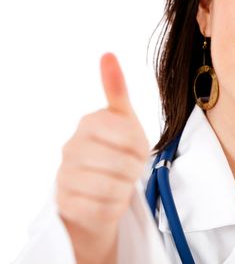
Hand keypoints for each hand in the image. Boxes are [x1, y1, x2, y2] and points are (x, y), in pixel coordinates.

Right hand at [56, 52, 149, 263]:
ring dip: (124, 189)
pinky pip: (101, 210)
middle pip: (122, 164)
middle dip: (134, 170)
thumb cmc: (117, 149)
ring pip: (112, 188)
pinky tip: (109, 199)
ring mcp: (64, 176)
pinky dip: (113, 207)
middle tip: (129, 169)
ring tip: (119, 183)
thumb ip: (116, 89)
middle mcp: (71, 147)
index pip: (129, 136)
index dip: (140, 147)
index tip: (137, 149)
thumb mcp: (123, 119)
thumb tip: (107, 53)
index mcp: (89, 122)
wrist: (99, 190)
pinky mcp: (64, 204)